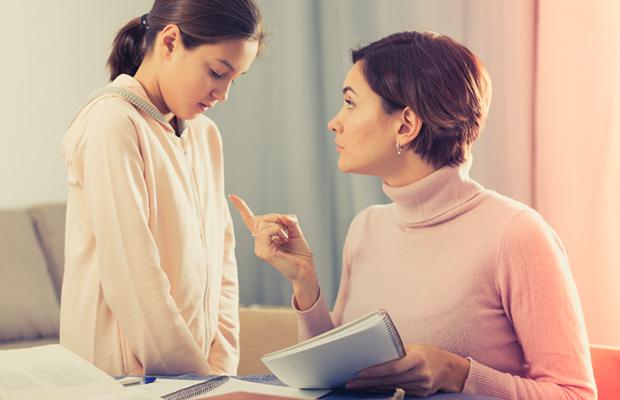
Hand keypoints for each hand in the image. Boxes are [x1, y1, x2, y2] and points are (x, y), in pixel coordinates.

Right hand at [228, 195, 318, 307]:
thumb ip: (288, 221)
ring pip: (263, 224)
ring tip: (286, 236)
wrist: (305, 269)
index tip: (231, 196)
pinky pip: (267, 231)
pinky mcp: (264, 252)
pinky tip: (283, 238)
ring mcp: (259, 248)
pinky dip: (277, 230)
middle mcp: (259, 243)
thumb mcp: (295, 230)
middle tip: (288, 228)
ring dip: (278, 225)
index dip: (241, 207)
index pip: (250, 220)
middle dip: (276, 217)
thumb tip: (282, 216)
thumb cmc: (300, 252)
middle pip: (260, 219)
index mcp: (264, 237)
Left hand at [345, 344, 469, 397]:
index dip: (376, 371)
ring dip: (372, 388)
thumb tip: (373, 354)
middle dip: (368, 382)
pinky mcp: (421, 394)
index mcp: (418, 359)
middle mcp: (420, 374)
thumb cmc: (427, 353)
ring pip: (392, 388)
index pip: (393, 367)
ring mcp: (421, 386)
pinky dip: (384, 390)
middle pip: (389, 380)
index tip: (360, 372)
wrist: (449, 368)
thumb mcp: (413, 348)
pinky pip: (399, 392)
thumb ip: (396, 352)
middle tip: (351, 383)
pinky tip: (372, 389)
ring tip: (356, 386)